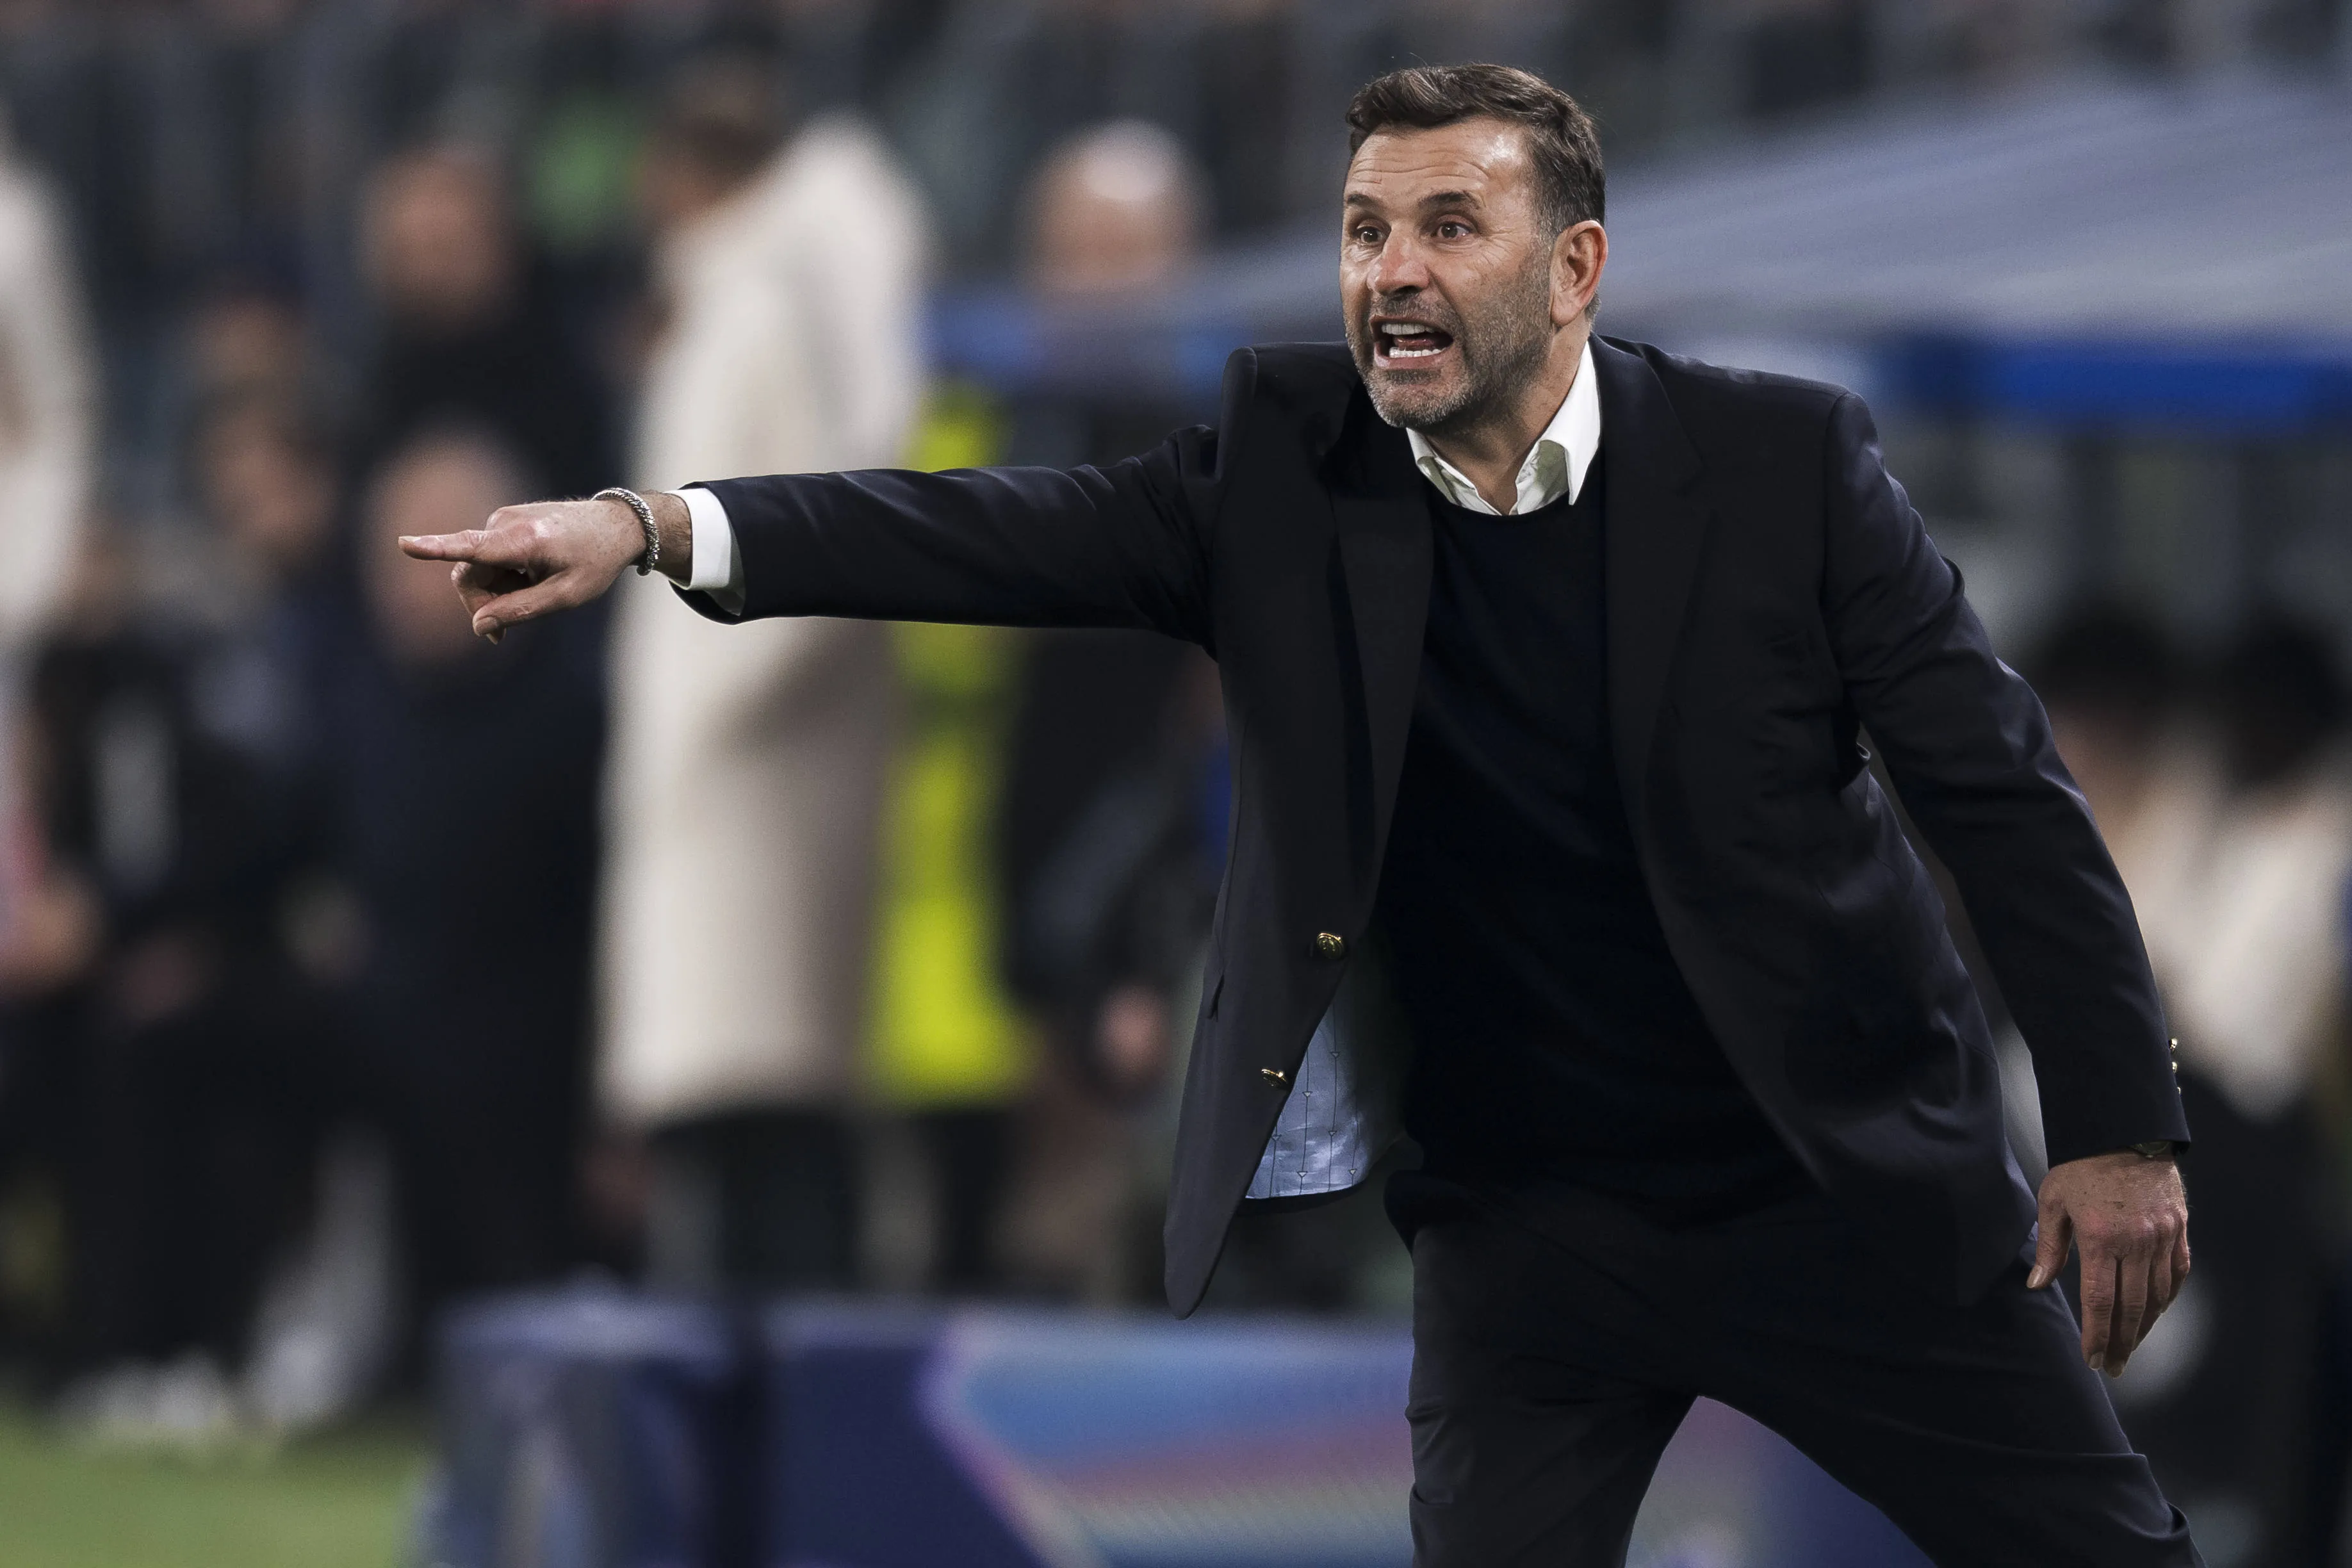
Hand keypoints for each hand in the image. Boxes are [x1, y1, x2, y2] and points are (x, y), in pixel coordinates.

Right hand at [397, 492, 688, 641]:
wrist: (616, 525)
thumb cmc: (595, 563)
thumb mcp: (566, 596)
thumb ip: (521, 611)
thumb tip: (480, 626)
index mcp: (525, 541)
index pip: (473, 547)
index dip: (435, 549)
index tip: (404, 544)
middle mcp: (506, 523)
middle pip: (468, 574)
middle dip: (480, 605)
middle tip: (503, 633)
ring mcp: (502, 518)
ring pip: (475, 568)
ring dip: (495, 590)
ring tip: (534, 589)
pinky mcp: (502, 520)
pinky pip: (486, 558)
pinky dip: (502, 575)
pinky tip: (531, 575)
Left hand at [2028, 1149, 2189, 1375]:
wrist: (2126, 1132)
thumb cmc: (2081, 1166)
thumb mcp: (2053, 1201)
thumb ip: (2049, 1247)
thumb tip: (2037, 1285)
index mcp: (2101, 1237)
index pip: (2100, 1300)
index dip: (2097, 1335)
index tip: (2091, 1359)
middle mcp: (2137, 1243)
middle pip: (2131, 1307)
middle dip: (2120, 1342)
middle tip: (2110, 1367)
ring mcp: (2163, 1238)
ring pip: (2157, 1297)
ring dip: (2143, 1327)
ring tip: (2128, 1348)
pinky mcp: (2180, 1231)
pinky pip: (2176, 1275)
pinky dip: (2166, 1299)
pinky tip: (2154, 1314)